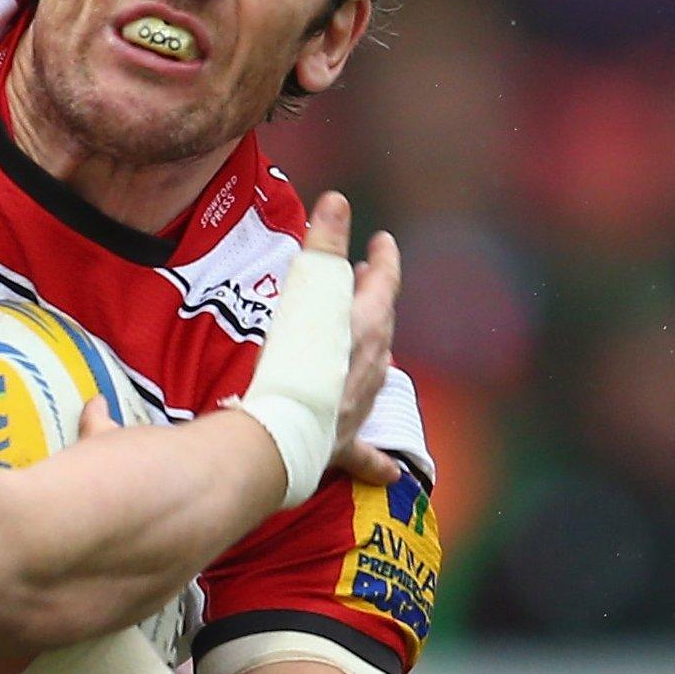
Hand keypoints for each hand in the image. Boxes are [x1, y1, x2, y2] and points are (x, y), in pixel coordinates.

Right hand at [298, 192, 402, 486]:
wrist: (280, 433)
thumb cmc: (293, 363)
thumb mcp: (308, 294)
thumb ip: (322, 248)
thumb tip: (338, 201)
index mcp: (367, 330)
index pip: (384, 285)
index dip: (385, 261)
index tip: (383, 242)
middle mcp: (371, 367)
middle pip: (381, 327)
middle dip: (375, 302)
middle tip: (365, 281)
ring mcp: (358, 407)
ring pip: (376, 376)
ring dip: (373, 355)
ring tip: (368, 344)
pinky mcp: (341, 443)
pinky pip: (367, 454)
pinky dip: (379, 460)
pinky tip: (394, 472)